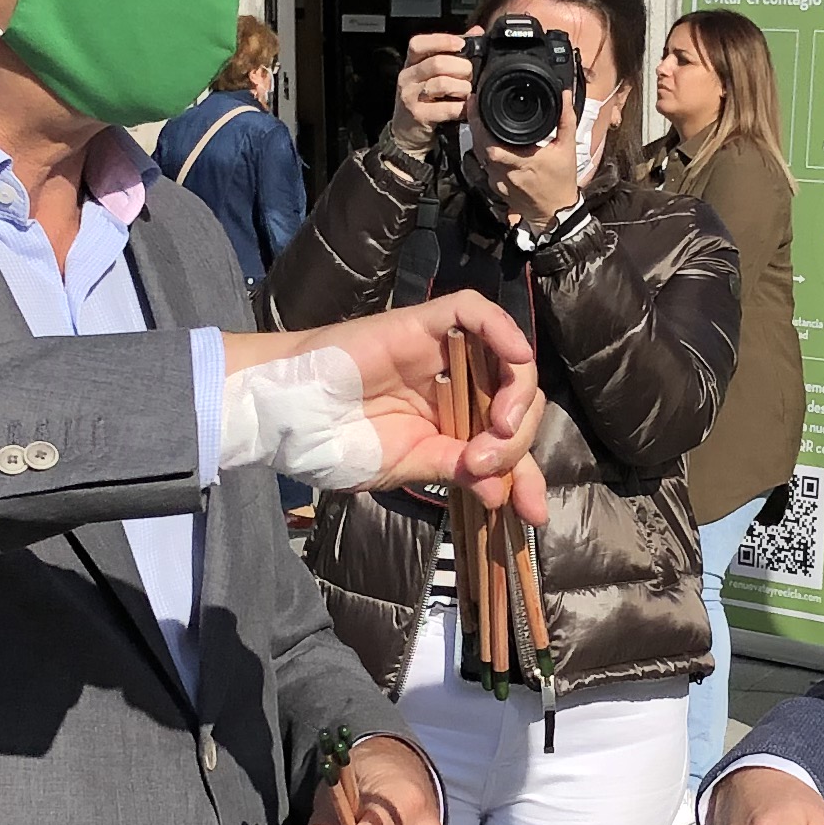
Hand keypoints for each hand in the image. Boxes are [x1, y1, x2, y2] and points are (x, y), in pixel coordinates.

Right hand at [230, 293, 550, 525]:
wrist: (288, 418)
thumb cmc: (335, 443)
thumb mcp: (406, 466)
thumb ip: (455, 469)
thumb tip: (501, 492)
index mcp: (452, 425)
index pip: (506, 445)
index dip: (526, 475)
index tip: (534, 513)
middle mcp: (456, 387)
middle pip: (517, 402)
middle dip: (519, 440)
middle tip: (484, 465)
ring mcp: (443, 354)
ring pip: (507, 359)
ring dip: (518, 395)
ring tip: (498, 427)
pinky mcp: (423, 323)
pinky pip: (474, 311)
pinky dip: (503, 329)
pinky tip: (516, 356)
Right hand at [390, 31, 470, 144]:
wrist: (407, 131)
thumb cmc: (425, 99)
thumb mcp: (433, 74)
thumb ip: (453, 52)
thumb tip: (476, 31)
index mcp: (411, 63)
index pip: (418, 44)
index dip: (442, 40)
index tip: (462, 44)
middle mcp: (407, 77)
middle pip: (436, 63)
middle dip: (461, 67)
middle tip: (471, 74)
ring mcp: (411, 97)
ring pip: (442, 84)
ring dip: (463, 87)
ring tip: (468, 91)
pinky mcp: (419, 116)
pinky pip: (446, 108)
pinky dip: (462, 107)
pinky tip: (467, 107)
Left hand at [480, 109, 583, 230]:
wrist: (554, 213)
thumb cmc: (561, 181)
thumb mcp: (567, 148)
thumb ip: (566, 120)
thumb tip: (564, 95)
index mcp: (523, 161)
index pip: (491, 144)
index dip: (479, 124)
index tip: (477, 104)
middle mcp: (506, 173)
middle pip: (479, 146)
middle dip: (475, 125)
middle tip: (474, 106)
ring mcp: (498, 181)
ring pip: (480, 155)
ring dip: (478, 138)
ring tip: (480, 119)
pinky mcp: (495, 187)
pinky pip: (485, 166)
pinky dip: (484, 152)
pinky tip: (490, 141)